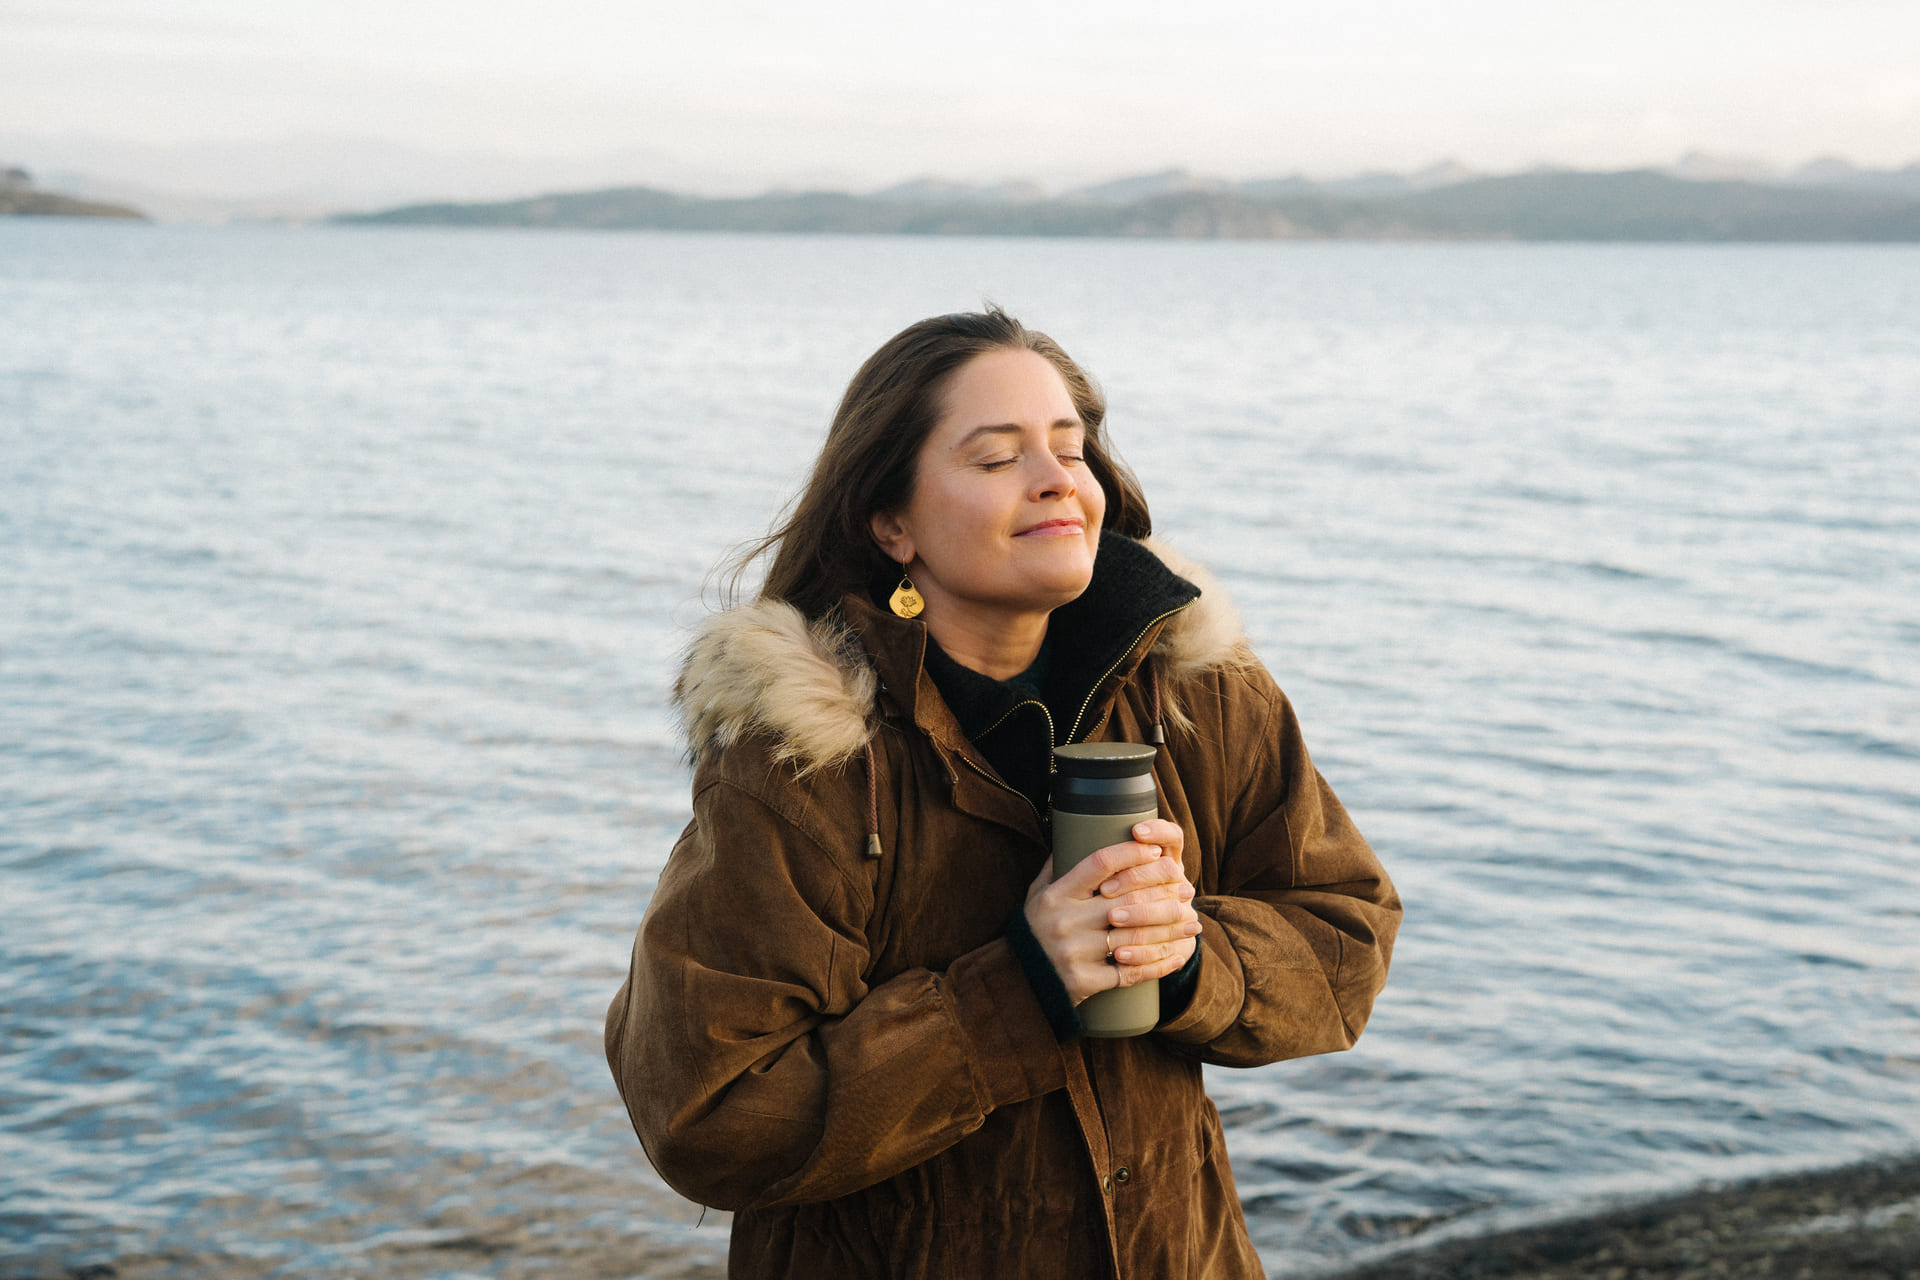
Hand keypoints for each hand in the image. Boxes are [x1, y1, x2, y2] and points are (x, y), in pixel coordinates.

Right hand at [1023, 819, 1200, 1004]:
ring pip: (1135, 936)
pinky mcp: (1085, 981)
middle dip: (1163, 892)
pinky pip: (1131, 972)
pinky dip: (1159, 965)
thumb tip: (1074, 831)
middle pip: (1127, 899)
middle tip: (1186, 888)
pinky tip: (1177, 956)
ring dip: (1170, 929)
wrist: (1017, 981)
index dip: (1132, 853)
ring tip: (1191, 921)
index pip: (1100, 863)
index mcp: (1056, 894)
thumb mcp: (1036, 894)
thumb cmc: (1032, 930)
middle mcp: (1066, 920)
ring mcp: (1076, 952)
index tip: (1155, 850)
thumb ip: (1056, 866)